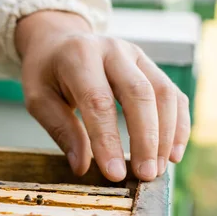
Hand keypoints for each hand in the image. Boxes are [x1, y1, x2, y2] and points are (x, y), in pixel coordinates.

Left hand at [15, 11, 189, 181]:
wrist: (58, 40)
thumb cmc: (46, 73)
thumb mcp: (38, 99)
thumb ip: (61, 130)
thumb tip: (82, 167)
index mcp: (79, 56)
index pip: (98, 101)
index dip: (108, 141)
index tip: (115, 174)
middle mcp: (113, 50)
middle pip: (139, 94)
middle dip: (146, 139)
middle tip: (145, 175)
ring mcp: (136, 55)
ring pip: (163, 93)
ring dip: (165, 135)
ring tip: (157, 169)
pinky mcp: (150, 65)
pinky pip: (173, 94)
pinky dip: (178, 125)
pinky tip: (172, 154)